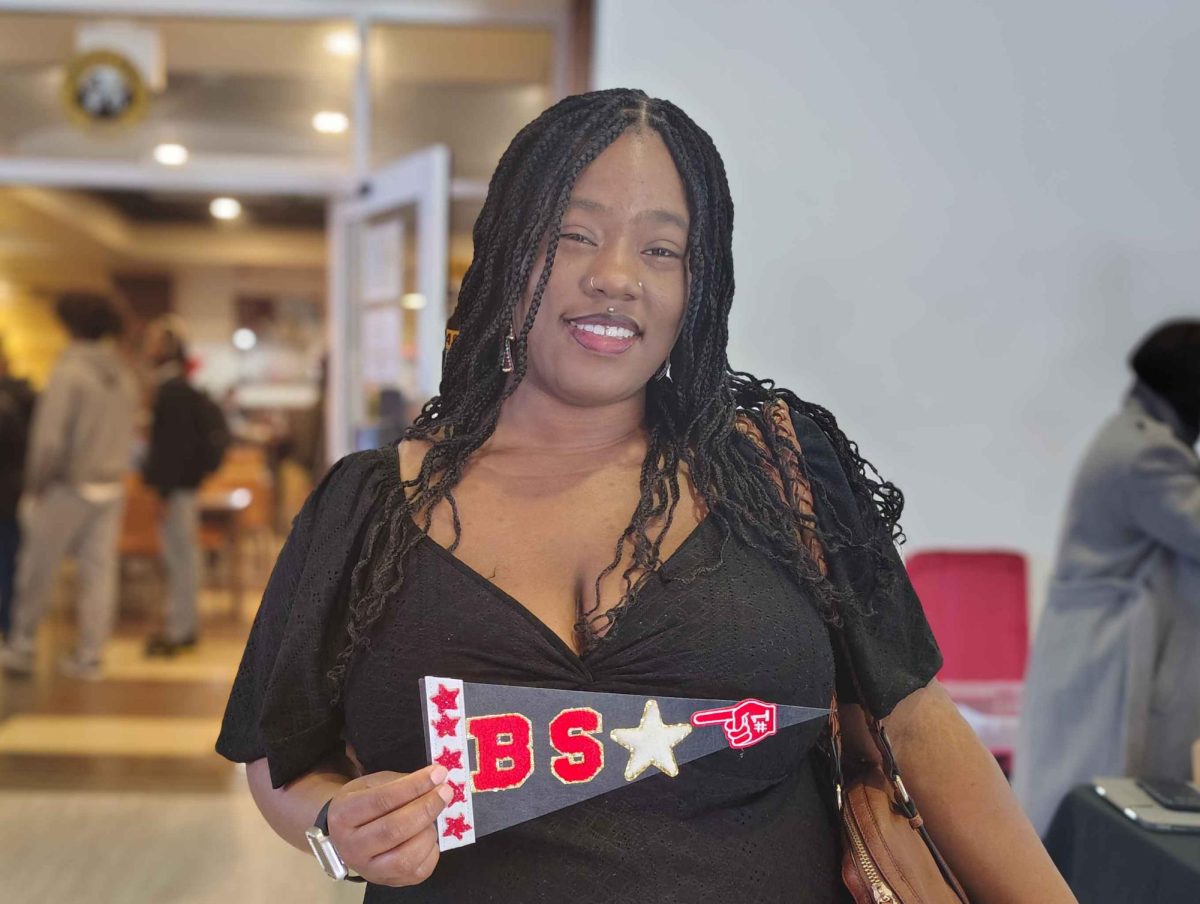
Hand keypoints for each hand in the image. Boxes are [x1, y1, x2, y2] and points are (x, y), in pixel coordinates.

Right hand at [326, 764, 453, 886]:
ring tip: (432, 817)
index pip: (381, 800)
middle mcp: (352, 847)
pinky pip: (418, 871)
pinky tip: (428, 835)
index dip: (413, 786)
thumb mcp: (371, 785)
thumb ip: (399, 782)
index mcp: (343, 815)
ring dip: (427, 832)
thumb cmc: (363, 804)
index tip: (438, 773)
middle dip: (426, 808)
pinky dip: (431, 850)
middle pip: (393, 830)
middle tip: (445, 792)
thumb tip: (434, 780)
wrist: (348, 837)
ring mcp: (369, 870)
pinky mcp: (389, 883)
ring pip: (406, 857)